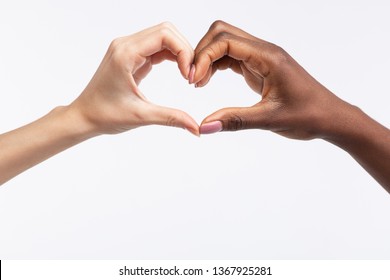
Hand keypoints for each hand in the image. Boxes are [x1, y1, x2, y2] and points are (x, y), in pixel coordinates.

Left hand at [70, 22, 198, 135]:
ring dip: (180, 52)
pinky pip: (157, 47)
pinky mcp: (132, 56)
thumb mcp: (141, 116)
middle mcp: (126, 44)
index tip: (189, 76)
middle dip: (185, 50)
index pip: (165, 35)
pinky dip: (172, 56)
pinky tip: (179, 72)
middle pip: (167, 31)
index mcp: (125, 54)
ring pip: (163, 37)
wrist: (84, 116)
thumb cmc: (104, 115)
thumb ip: (171, 118)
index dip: (184, 52)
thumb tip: (197, 128)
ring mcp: (128, 48)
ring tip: (187, 75)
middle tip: (191, 75)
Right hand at [192, 20, 348, 139]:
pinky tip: (208, 81)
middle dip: (202, 51)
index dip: (203, 57)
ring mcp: (261, 57)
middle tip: (192, 79)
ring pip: (225, 43)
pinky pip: (232, 57)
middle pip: (222, 33)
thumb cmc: (309, 115)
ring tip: (197, 83)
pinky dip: (216, 65)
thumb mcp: (269, 120)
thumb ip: (235, 121)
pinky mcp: (259, 67)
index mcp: (268, 57)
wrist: (330, 117)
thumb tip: (204, 126)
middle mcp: (264, 51)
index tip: (193, 80)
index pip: (226, 41)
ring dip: (207, 58)